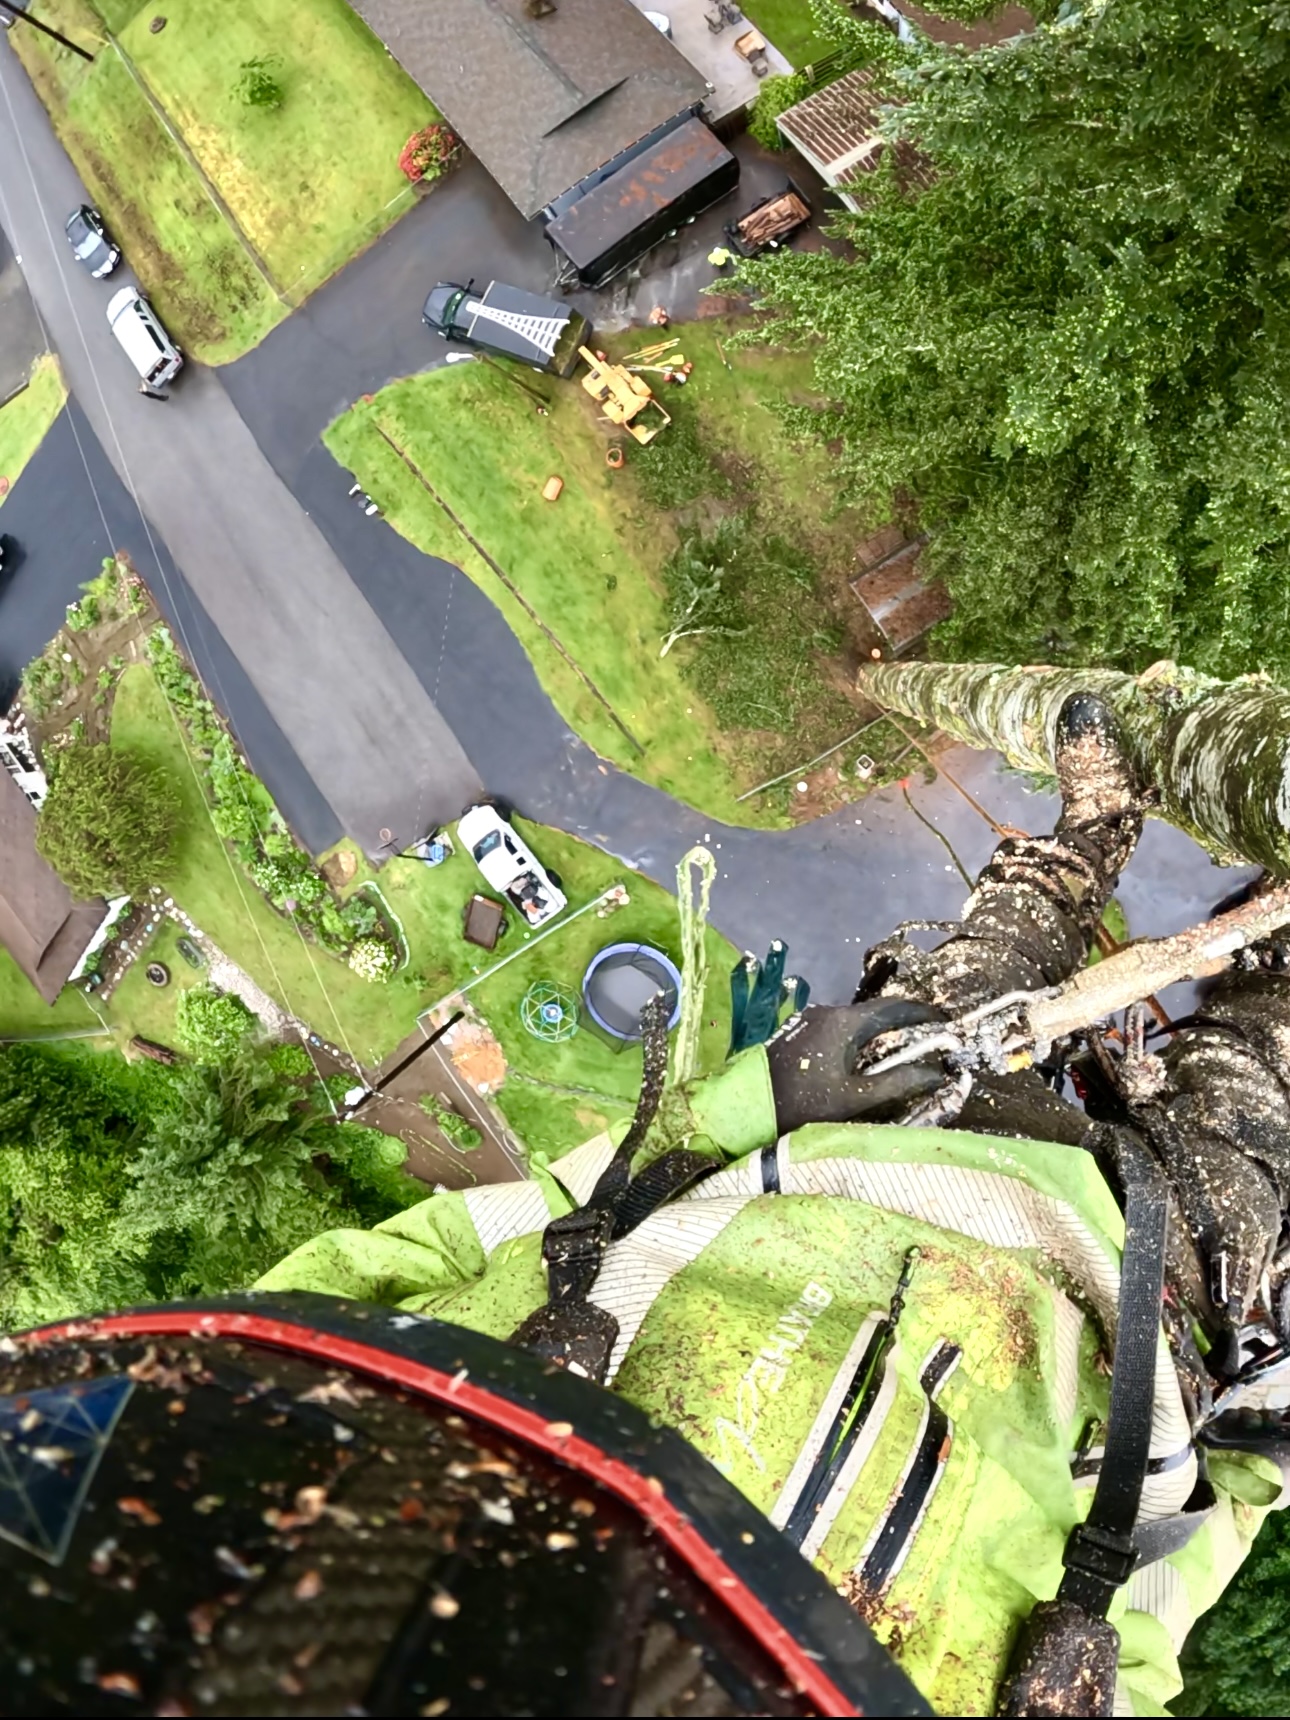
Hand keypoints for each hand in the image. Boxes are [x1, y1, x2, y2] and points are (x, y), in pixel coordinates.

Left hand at [766, 1000, 948, 1134]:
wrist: (745, 1108)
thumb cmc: (803, 1104)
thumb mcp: (855, 1098)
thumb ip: (898, 1083)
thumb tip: (937, 1073)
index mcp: (843, 1022)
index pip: (893, 1007)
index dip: (923, 1013)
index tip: (945, 1022)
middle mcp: (828, 1013)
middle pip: (875, 1013)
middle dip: (904, 1025)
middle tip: (929, 1040)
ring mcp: (811, 1021)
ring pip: (856, 1022)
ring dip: (880, 1035)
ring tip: (903, 1053)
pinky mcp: (800, 1034)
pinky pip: (840, 1031)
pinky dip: (860, 1041)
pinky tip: (867, 1061)